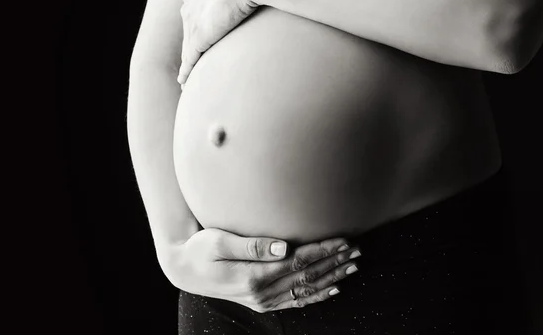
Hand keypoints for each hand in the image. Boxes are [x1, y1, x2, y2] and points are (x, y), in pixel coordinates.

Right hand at [166, 228, 361, 312]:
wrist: (186, 269)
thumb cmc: (200, 249)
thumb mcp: (219, 241)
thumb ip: (252, 245)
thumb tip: (284, 246)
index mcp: (253, 276)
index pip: (298, 262)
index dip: (323, 250)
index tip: (343, 239)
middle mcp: (261, 293)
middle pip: (307, 277)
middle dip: (334, 262)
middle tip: (357, 250)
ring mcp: (262, 300)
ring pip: (306, 290)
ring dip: (331, 278)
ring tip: (353, 266)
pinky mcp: (262, 302)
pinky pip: (296, 302)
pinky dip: (317, 296)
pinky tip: (332, 289)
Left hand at [178, 0, 258, 87]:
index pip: (192, 20)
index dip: (193, 35)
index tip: (194, 46)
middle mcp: (188, 8)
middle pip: (187, 36)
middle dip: (188, 52)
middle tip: (189, 68)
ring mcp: (191, 23)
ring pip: (187, 50)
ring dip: (187, 66)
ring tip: (186, 81)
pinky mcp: (198, 37)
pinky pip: (189, 59)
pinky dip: (186, 72)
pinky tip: (184, 82)